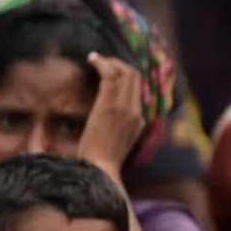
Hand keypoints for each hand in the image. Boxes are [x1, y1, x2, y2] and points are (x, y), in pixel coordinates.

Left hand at [78, 54, 144, 177]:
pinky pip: (111, 75)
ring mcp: (125, 107)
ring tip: (96, 59)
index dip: (126, 74)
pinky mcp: (110, 105)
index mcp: (139, 120)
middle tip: (103, 62)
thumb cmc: (101, 162)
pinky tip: (91, 60)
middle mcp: (136, 111)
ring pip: (126, 72)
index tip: (112, 70)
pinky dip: (102, 63)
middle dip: (119, 64)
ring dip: (110, 62)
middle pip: (136, 76)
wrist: (99, 170)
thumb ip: (118, 129)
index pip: (139, 89)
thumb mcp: (116, 145)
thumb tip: (109, 120)